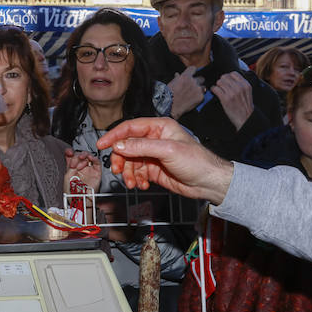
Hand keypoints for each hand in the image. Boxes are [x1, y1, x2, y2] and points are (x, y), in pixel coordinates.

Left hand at [63, 148, 101, 192]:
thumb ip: (69, 166)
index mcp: (72, 169)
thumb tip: (72, 156)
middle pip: (79, 155)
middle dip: (76, 156)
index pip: (71, 156)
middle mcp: (80, 168)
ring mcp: (88, 169)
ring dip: (84, 155)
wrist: (81, 201)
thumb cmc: (73, 193)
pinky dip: (94, 158)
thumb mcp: (67, 177)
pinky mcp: (97, 172)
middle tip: (74, 162)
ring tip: (82, 158)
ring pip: (88, 157)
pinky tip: (90, 158)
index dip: (70, 152)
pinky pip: (97, 162)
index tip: (69, 152)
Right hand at [95, 117, 232, 203]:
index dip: (114, 136)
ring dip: (128, 173)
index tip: (101, 145)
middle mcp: (154, 139)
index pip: (130, 128)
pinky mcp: (153, 169)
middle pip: (126, 146)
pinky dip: (136, 180)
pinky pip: (136, 173)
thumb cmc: (197, 161)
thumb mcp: (168, 150)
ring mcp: (153, 155)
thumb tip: (119, 145)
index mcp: (159, 127)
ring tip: (133, 183)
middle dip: (121, 160)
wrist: (209, 183)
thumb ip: (141, 146)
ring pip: (130, 162)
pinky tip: (142, 184)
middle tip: (118, 170)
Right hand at [168, 66, 204, 117]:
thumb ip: (177, 78)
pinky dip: (199, 97)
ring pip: (203, 87)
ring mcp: (198, 89)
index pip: (193, 68)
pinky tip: (193, 100)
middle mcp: (193, 81)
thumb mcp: (171, 83)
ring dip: (199, 89)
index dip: (192, 71)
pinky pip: (203, 95)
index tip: (191, 74)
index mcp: (186, 76)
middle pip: (201, 78)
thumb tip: (178, 74)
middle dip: (197, 81)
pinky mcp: (200, 97)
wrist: (170, 106)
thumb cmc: (168, 94)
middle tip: (193, 86)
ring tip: (193, 94)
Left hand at [212, 72, 253, 130]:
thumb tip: (231, 78)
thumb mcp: (247, 92)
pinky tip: (215, 92)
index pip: (233, 73)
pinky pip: (215, 89)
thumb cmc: (245, 106)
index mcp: (245, 85)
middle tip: (221, 86)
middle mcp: (239, 87)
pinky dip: (213, 90)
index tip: (226, 81)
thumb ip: (241, 84)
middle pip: (225, 77)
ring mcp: (232, 92)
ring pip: (219, 82)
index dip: (228, 76)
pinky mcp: (225, 98)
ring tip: (218, 90)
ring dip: (217, 85)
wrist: (245, 118)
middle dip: (221, 81)